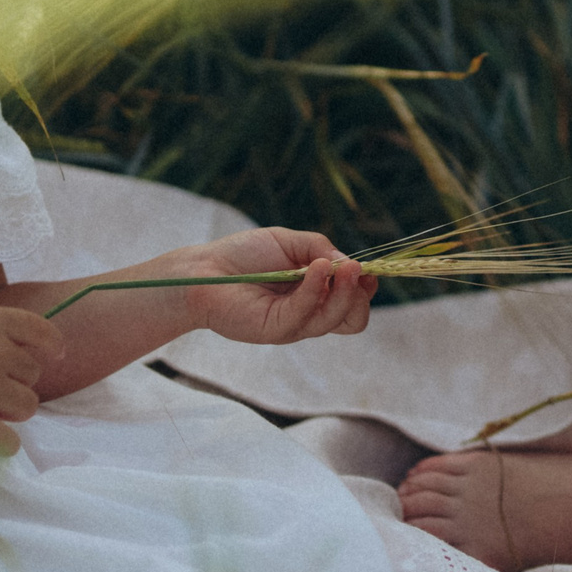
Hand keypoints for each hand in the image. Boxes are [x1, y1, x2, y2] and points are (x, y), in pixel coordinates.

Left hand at [164, 227, 377, 344]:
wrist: (205, 269)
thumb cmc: (245, 255)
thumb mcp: (290, 242)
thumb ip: (320, 248)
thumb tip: (348, 262)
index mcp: (316, 295)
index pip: (353, 303)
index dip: (364, 289)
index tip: (366, 269)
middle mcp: (309, 314)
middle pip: (352, 319)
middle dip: (360, 295)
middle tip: (355, 270)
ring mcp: (294, 325)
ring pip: (336, 320)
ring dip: (344, 291)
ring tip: (343, 266)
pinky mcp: (275, 330)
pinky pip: (305, 313)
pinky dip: (314, 288)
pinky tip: (316, 267)